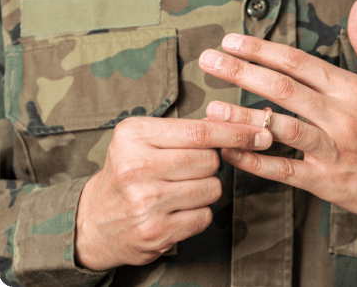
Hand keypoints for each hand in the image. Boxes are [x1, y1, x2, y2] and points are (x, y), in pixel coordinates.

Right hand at [75, 117, 271, 270]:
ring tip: (177, 190)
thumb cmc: (128, 173)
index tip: (261, 133)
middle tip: (186, 169)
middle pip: (210, 161)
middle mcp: (136, 167)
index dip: (237, 132)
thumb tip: (240, 125)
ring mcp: (146, 202)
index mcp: (133, 135)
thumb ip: (186, 130)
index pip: (200, 132)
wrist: (95, 221)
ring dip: (205, 189)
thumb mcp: (144, 140)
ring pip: (212, 188)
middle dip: (210, 164)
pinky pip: (205, 216)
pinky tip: (175, 210)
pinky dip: (198, 212)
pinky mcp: (156, 231)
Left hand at [198, 0, 356, 231]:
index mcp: (355, 89)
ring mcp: (333, 150)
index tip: (233, 41)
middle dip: (241, 72)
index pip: (299, 62)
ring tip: (212, 107)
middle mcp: (342, 116)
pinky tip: (231, 151)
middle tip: (209, 60)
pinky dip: (256, 160)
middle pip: (283, 89)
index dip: (262, 49)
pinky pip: (284, 169)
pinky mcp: (327, 181)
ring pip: (280, 127)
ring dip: (243, 116)